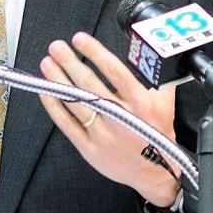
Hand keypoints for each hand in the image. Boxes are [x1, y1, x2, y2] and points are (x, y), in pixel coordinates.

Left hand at [39, 32, 180, 207]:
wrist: (156, 172)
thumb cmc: (159, 135)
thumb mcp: (166, 104)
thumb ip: (156, 78)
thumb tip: (149, 53)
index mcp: (139, 103)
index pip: (114, 71)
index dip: (94, 53)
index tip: (80, 39)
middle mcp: (119, 117)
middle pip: (89, 84)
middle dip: (69, 62)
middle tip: (56, 47)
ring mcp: (102, 133)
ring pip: (75, 101)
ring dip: (58, 79)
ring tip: (48, 63)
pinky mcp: (89, 147)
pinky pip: (66, 123)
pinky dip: (54, 106)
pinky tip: (46, 91)